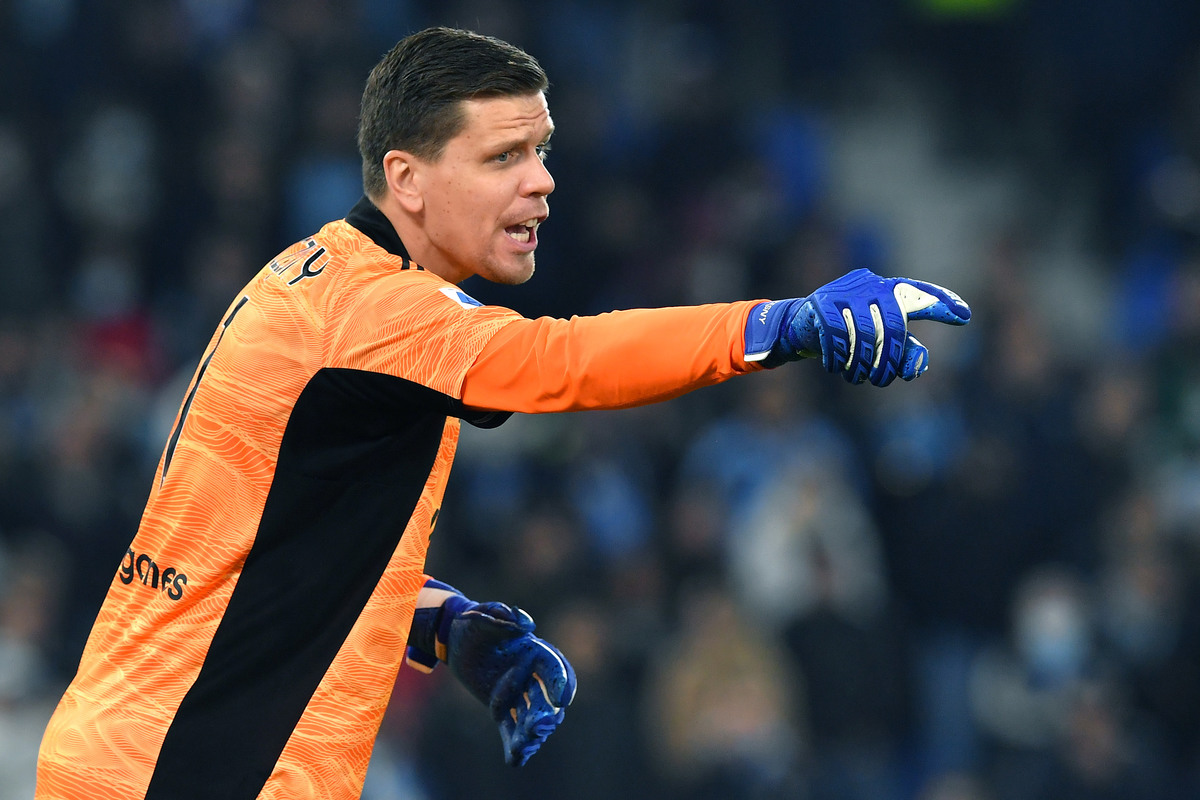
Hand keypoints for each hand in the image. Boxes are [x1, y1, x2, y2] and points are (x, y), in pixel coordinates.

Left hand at [429, 597, 576, 765]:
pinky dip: (514, 745)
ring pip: (530, 718)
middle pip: (546, 699)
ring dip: (531, 735)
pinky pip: (511, 729)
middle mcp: (530, 677)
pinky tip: (515, 760)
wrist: (455, 639)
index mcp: (533, 652)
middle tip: (540, 727)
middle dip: (546, 714)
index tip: (562, 698)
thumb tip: (526, 624)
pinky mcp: (501, 710)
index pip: (555, 668)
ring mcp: (517, 695)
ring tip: (525, 747)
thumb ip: (502, 614)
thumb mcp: (482, 614)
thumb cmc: (472, 623)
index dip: (562, 682)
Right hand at [744, 268, 970, 384]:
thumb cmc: (850, 335)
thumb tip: (916, 368)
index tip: (965, 317)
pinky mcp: (821, 303)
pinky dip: (837, 357)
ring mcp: (844, 291)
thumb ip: (904, 354)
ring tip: (856, 378)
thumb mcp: (879, 344)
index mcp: (888, 290)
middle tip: (881, 381)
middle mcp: (870, 284)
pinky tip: (835, 367)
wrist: (802, 325)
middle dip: (888, 359)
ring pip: (864, 333)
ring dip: (860, 364)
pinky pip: (836, 335)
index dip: (941, 304)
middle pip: (892, 325)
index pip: (919, 295)